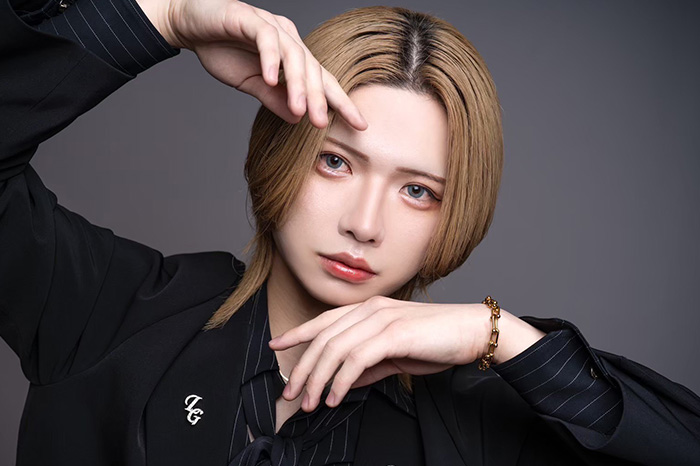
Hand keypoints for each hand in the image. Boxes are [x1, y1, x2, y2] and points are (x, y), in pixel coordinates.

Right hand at [137, 0, 366, 129]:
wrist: (190, 26)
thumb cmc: (222, 50)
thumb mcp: (252, 84)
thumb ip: (274, 99)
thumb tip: (297, 119)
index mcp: (292, 56)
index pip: (322, 80)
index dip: (341, 102)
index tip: (359, 124)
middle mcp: (288, 39)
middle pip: (312, 70)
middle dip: (319, 98)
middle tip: (322, 124)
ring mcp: (271, 26)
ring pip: (293, 55)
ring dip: (297, 83)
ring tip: (299, 108)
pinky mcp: (249, 19)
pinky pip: (266, 39)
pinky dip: (270, 59)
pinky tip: (270, 78)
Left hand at [268, 296, 494, 411]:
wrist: (469, 332)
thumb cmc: (435, 340)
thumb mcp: (395, 353)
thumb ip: (369, 364)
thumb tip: (345, 381)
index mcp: (368, 309)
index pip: (324, 320)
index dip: (298, 333)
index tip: (278, 346)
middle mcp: (370, 309)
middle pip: (323, 338)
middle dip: (302, 368)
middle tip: (289, 394)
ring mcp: (380, 319)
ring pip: (334, 349)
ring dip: (317, 379)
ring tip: (308, 403)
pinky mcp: (392, 334)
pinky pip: (356, 360)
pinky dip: (341, 381)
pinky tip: (334, 398)